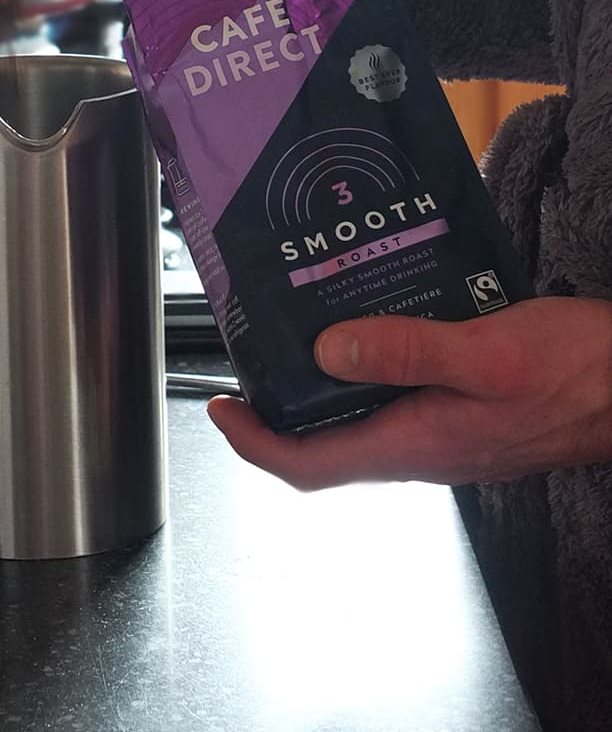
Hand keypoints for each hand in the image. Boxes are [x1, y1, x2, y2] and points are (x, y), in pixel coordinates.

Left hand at [207, 297, 611, 487]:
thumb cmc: (575, 372)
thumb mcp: (485, 351)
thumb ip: (405, 351)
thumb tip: (327, 352)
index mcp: (416, 442)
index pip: (309, 465)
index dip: (254, 442)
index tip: (221, 408)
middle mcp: (421, 448)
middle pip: (324, 447)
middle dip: (276, 414)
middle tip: (250, 365)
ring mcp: (442, 435)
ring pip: (357, 424)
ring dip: (318, 392)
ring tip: (297, 340)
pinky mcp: (460, 415)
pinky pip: (394, 404)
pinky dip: (364, 375)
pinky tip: (369, 332)